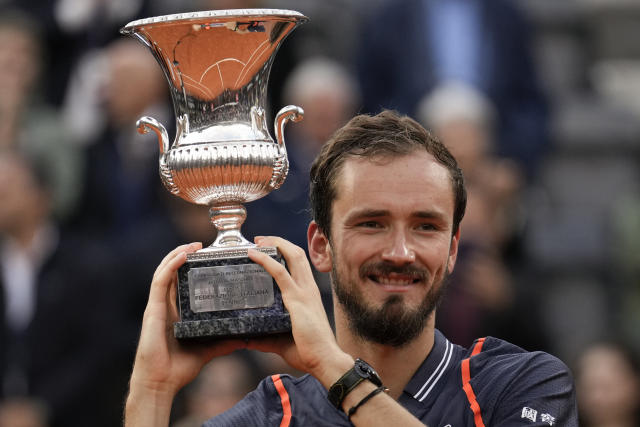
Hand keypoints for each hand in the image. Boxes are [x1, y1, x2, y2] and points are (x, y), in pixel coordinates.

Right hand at [125, 243, 245, 424]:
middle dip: (184, 254)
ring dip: (177, 254)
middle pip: (172, 272)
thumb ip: (223, 341)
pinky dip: (170, 265)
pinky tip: (182, 255)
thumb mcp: (207, 350)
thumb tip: (245, 337)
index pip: (181, 283)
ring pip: (164, 271)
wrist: (160, 384)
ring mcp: (157, 306)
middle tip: (202, 245)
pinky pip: (160, 281)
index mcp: (176, 312)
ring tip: (193, 244)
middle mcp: (165, 306)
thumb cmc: (178, 369)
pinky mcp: (153, 310)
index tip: (206, 257)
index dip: (190, 267)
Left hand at [246, 237, 352, 386]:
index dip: (285, 251)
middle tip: (260, 239)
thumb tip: (244, 339)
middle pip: (297, 253)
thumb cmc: (308, 352)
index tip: (268, 247)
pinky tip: (254, 254)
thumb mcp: (281, 340)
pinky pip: (281, 273)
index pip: (299, 264)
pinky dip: (266, 260)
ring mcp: (304, 293)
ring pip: (293, 256)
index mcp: (308, 294)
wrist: (324, 360)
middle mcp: (309, 289)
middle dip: (279, 241)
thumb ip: (263, 338)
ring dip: (275, 244)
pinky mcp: (297, 300)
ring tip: (258, 241)